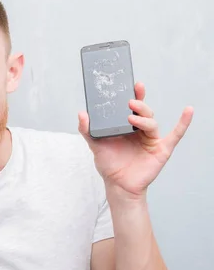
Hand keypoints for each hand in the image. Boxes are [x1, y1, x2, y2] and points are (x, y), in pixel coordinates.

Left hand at [78, 82, 193, 197]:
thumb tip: (82, 113)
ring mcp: (151, 139)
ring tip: (131, 118)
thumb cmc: (109, 164)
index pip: (131, 107)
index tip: (133, 85)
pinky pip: (175, 134)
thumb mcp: (95, 145)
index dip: (135, 95)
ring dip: (143, 119)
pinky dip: (183, 123)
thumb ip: (87, 129)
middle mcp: (140, 130)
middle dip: (139, 105)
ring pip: (151, 123)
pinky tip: (188, 111)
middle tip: (129, 101)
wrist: (118, 185)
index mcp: (126, 126)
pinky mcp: (161, 149)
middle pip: (143, 112)